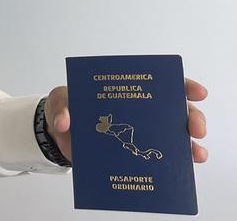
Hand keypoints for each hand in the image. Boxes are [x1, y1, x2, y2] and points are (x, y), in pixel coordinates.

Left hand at [44, 78, 207, 164]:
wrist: (58, 133)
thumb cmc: (66, 108)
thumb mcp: (60, 99)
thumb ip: (61, 105)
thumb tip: (64, 122)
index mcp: (128, 91)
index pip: (163, 84)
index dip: (184, 86)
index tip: (197, 92)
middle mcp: (142, 112)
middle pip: (178, 112)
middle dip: (193, 118)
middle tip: (195, 128)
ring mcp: (141, 134)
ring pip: (176, 139)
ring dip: (191, 147)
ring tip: (196, 154)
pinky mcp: (134, 155)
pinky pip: (158, 161)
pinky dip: (170, 167)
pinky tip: (175, 172)